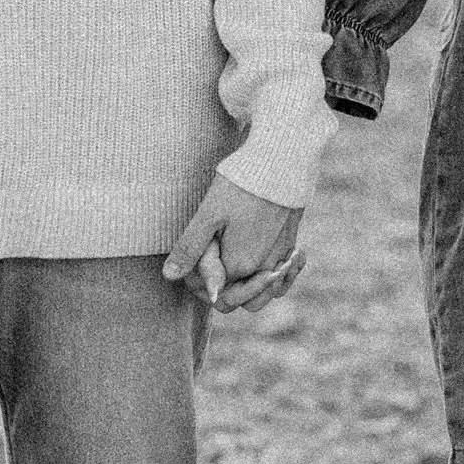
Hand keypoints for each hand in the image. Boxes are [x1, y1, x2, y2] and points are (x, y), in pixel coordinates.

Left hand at [162, 183, 305, 313]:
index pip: (215, 295)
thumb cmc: (240, 185)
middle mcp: (264, 269)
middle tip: (210, 259)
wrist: (280, 161)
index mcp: (240, 266)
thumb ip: (191, 249)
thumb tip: (170, 277)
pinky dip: (275, 279)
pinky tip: (263, 263)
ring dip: (250, 290)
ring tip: (232, 266)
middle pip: (240, 302)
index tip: (195, 258)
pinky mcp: (292, 245)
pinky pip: (284, 278)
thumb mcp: (208, 214)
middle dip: (223, 290)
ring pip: (265, 295)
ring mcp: (282, 259)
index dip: (200, 284)